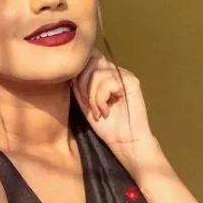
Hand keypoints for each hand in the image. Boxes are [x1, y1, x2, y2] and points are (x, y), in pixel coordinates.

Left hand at [71, 48, 161, 176]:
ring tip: (98, 112)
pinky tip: (106, 112)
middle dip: (83, 86)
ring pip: (97, 74)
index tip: (82, 100)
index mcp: (105, 73)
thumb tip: (71, 72)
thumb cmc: (106, 126)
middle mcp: (115, 71)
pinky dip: (101, 100)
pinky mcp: (132, 83)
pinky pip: (108, 83)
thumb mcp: (86, 104)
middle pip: (90, 62)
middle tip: (89, 106)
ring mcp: (124, 75)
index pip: (87, 59)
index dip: (78, 78)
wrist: (125, 142)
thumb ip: (79, 86)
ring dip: (92, 97)